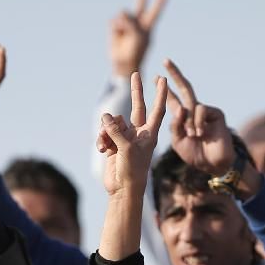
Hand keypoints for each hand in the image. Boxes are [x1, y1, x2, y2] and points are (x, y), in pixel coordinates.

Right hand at [98, 72, 167, 198]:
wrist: (123, 190)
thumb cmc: (132, 171)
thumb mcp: (125, 148)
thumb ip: (116, 130)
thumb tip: (106, 116)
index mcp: (149, 134)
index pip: (157, 110)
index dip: (160, 95)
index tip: (163, 80)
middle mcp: (139, 134)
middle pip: (137, 107)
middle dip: (136, 91)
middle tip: (136, 74)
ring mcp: (126, 139)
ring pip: (113, 123)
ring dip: (106, 131)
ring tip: (106, 145)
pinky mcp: (114, 145)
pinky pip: (105, 134)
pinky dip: (102, 140)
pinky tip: (102, 150)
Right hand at [110, 0, 167, 76]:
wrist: (123, 63)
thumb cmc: (135, 52)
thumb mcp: (137, 36)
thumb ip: (132, 22)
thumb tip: (123, 12)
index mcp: (147, 27)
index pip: (155, 12)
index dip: (159, 2)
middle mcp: (137, 23)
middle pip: (140, 5)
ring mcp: (126, 25)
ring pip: (123, 13)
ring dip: (123, 21)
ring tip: (124, 32)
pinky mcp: (115, 28)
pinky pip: (114, 20)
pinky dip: (115, 26)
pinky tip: (117, 33)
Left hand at [164, 59, 234, 175]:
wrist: (213, 164)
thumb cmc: (195, 154)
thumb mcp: (178, 141)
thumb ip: (175, 126)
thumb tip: (179, 109)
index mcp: (183, 118)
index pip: (172, 100)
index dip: (164, 89)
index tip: (154, 76)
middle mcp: (194, 111)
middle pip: (184, 88)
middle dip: (175, 74)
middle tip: (166, 61)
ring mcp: (206, 111)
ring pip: (191, 104)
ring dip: (189, 120)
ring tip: (193, 134)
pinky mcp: (216, 113)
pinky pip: (201, 109)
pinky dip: (198, 121)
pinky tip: (201, 133)